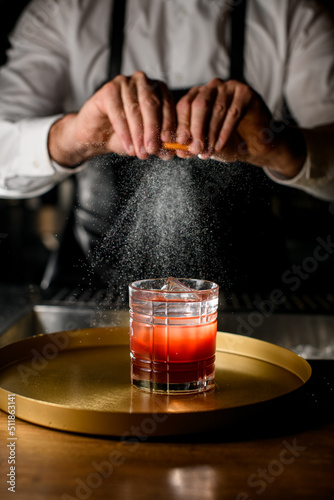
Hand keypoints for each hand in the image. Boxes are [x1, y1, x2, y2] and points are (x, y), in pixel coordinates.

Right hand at [48, 71, 175, 165]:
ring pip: (134, 109)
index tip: (169, 142)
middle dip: (153, 130)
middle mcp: (143, 81)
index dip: (169, 125)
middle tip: (152, 149)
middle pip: (151, 105)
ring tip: (140, 153)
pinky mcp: (108, 89)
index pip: (167, 105)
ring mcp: (124, 82)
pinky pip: (117, 112)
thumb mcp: (146, 141)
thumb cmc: (125, 135)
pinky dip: (124, 132)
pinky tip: (128, 147)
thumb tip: (171, 152)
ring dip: (138, 134)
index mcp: (158, 89)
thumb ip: (159, 144)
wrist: (97, 136)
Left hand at [175, 78, 305, 177]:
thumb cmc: (227, 142)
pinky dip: (225, 131)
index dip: (182, 125)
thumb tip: (178, 150)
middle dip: (196, 129)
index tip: (181, 143)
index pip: (185, 105)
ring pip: (217, 109)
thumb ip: (191, 147)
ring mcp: (229, 87)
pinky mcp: (246, 92)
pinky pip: (233, 112)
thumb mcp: (205, 146)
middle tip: (196, 149)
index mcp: (197, 96)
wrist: (254, 144)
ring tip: (209, 151)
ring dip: (212, 134)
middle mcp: (212, 87)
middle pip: (199, 104)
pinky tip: (221, 145)